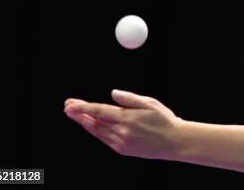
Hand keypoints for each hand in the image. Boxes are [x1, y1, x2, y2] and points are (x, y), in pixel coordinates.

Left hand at [64, 90, 181, 159]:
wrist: (175, 142)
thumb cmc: (165, 120)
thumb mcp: (150, 103)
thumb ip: (130, 98)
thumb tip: (113, 93)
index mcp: (128, 119)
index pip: (100, 111)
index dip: (83, 108)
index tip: (70, 105)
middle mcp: (122, 132)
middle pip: (95, 122)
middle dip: (80, 114)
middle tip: (68, 107)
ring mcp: (121, 143)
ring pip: (98, 131)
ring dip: (85, 123)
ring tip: (76, 115)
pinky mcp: (123, 150)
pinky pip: (104, 139)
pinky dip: (96, 131)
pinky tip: (92, 125)